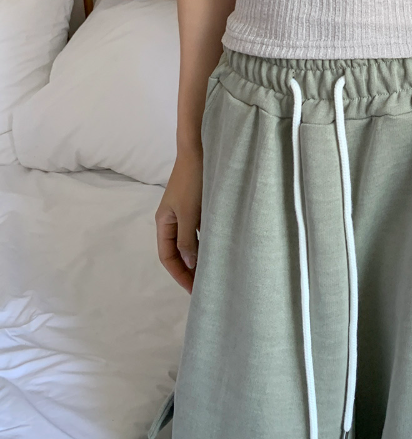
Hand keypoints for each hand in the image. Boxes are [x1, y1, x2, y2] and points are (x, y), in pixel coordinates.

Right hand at [155, 147, 202, 293]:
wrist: (200, 150)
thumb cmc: (192, 181)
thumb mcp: (189, 213)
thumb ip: (187, 240)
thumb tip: (189, 264)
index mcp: (164, 222)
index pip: (167, 257)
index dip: (179, 275)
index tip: (193, 290)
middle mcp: (172, 219)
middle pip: (177, 252)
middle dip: (188, 270)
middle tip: (204, 287)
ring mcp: (185, 212)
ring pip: (189, 242)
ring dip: (198, 257)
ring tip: (212, 273)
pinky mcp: (197, 206)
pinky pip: (199, 231)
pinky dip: (206, 243)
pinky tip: (218, 250)